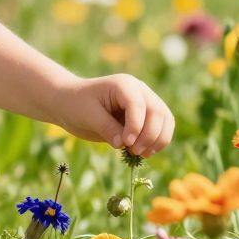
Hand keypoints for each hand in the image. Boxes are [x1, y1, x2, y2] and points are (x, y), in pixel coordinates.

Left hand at [56, 73, 174, 157]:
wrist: (72, 103)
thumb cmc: (77, 105)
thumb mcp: (88, 116)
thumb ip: (107, 128)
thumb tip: (124, 144)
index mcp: (124, 85)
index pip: (138, 105)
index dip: (136, 126)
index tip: (126, 143)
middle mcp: (139, 91)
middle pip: (157, 112)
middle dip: (149, 135)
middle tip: (133, 151)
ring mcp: (145, 102)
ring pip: (165, 120)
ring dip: (158, 140)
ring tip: (140, 154)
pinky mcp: (146, 116)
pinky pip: (162, 128)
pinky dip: (158, 142)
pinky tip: (145, 153)